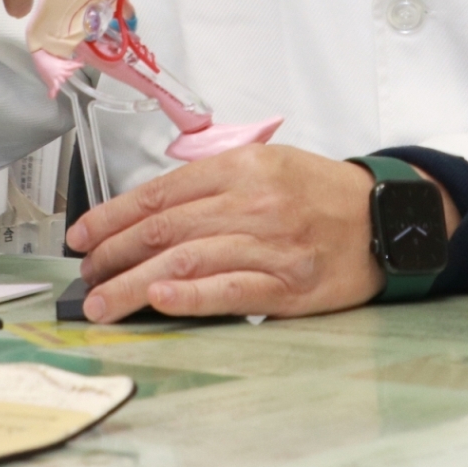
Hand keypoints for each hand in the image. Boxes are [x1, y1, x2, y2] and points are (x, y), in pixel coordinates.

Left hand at [65, 146, 454, 320]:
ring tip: (102, 303)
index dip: (113, 216)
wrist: (385, 219)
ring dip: (134, 284)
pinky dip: (190, 295)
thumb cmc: (321, 194)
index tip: (82, 236)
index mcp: (243, 167)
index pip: (160, 192)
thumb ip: (213, 179)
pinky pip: (229, 290)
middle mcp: (253, 202)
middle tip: (84, 276)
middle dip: (113, 254)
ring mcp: (270, 244)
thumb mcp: (269, 163)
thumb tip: (150, 205)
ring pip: (185, 260)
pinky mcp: (287, 284)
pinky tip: (159, 299)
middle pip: (164, 228)